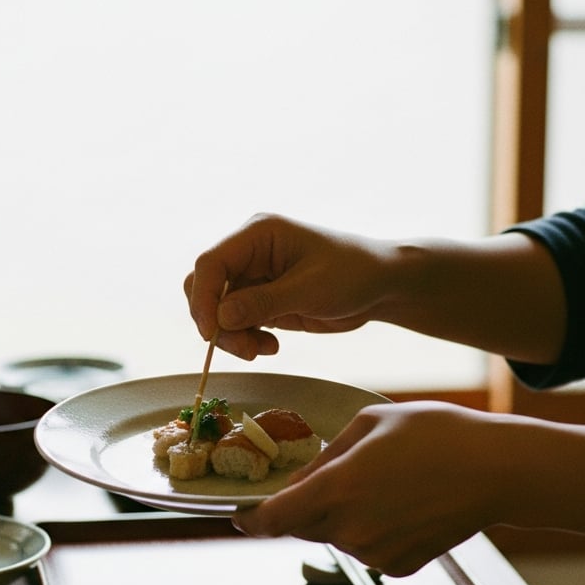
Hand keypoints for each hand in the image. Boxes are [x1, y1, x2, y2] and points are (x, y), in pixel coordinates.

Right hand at [183, 213, 393, 359]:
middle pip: (207, 288)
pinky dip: (246, 339)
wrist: (380, 286)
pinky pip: (236, 323)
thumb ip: (264, 302)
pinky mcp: (261, 300)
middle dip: (216, 322)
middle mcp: (249, 253)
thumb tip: (220, 318)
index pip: (210, 263)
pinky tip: (271, 347)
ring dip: (232, 336)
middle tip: (245, 349)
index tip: (210, 333)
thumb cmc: (353, 273)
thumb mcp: (310, 288)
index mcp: (257, 234)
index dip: (203, 298)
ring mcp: (253, 277)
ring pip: (218, 311)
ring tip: (261, 350)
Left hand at [232, 401, 516, 575]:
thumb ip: (327, 456)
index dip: (249, 519)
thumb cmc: (437, 434)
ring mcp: (375, 553)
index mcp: (338, 489)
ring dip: (344, 514)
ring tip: (387, 481)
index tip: (240, 515)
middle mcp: (351, 528)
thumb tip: (302, 480)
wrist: (496, 471)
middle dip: (306, 505)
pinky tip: (404, 503)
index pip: (273, 519)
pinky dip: (374, 529)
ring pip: (337, 535)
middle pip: (303, 526)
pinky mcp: (399, 566)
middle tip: (337, 475)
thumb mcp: (370, 422)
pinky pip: (368, 547)